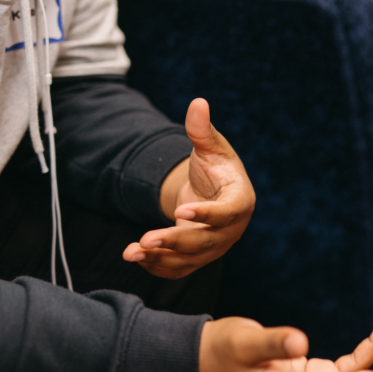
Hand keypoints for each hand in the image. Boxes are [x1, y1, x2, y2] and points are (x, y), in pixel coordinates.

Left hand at [123, 98, 255, 278]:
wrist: (212, 192)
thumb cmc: (215, 167)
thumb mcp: (210, 147)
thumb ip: (202, 129)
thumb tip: (198, 103)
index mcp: (241, 201)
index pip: (228, 212)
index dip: (208, 213)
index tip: (182, 210)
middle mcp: (231, 230)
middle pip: (206, 241)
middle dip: (175, 241)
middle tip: (147, 238)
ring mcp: (215, 247)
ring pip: (190, 259)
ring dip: (160, 257)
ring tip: (131, 251)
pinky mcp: (198, 257)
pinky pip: (179, 268)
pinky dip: (157, 266)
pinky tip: (134, 256)